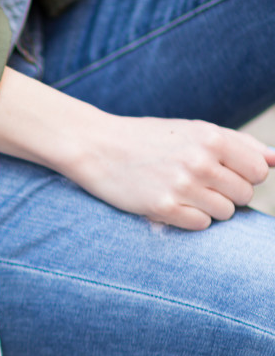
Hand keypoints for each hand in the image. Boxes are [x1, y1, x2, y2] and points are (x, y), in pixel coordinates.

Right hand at [0, 68, 274, 229]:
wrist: (97, 147)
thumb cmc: (147, 140)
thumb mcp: (193, 131)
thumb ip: (236, 143)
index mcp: (212, 138)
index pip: (260, 170)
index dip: (245, 176)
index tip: (223, 174)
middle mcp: (201, 161)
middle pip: (243, 194)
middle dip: (226, 194)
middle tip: (199, 187)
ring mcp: (182, 185)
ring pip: (225, 213)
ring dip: (208, 209)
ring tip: (184, 196)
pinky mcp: (162, 208)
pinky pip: (200, 225)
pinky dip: (190, 219)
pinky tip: (171, 206)